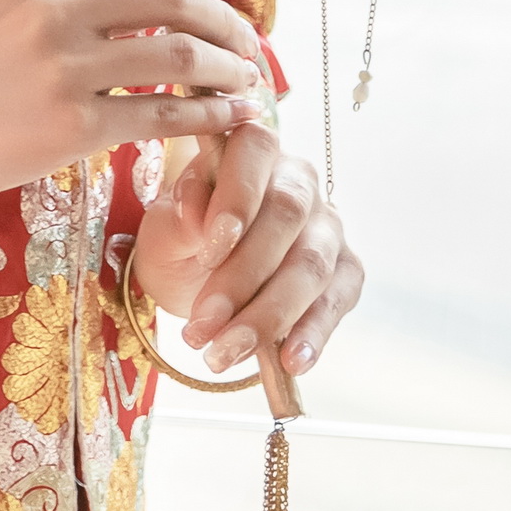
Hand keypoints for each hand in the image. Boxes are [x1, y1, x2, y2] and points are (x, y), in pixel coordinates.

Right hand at [0, 0, 273, 210]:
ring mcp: (62, 67)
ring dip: (229, 68)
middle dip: (228, 18)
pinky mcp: (70, 126)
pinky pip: (163, 114)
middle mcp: (51, 5)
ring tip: (244, 80)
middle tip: (248, 40)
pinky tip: (228, 117)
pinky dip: (209, 115)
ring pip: (180, 55)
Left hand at [136, 119, 364, 381]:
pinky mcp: (346, 271)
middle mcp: (299, 181)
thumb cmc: (182, 234)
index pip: (254, 154)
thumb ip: (180, 215)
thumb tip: (198, 216)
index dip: (235, 201)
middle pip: (285, 219)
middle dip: (241, 277)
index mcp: (252, 149)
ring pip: (310, 267)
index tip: (206, 249)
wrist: (198, 271)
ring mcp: (328, 226)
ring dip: (266, 317)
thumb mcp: (165, 223)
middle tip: (200, 326)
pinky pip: (336, 301)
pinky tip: (290, 361)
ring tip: (223, 354)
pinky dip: (312, 334)